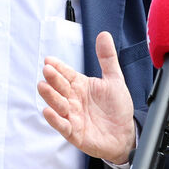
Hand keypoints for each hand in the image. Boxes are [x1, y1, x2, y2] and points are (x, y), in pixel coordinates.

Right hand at [39, 31, 135, 163]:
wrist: (125, 134)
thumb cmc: (117, 108)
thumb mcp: (114, 79)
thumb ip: (107, 58)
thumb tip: (104, 34)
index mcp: (80, 86)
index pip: (66, 74)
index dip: (58, 67)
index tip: (49, 60)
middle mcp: (73, 100)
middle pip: (60, 88)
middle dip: (53, 79)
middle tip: (47, 70)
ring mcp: (72, 116)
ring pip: (58, 105)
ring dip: (50, 96)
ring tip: (43, 86)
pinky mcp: (74, 133)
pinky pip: (62, 126)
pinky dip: (55, 120)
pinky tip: (48, 111)